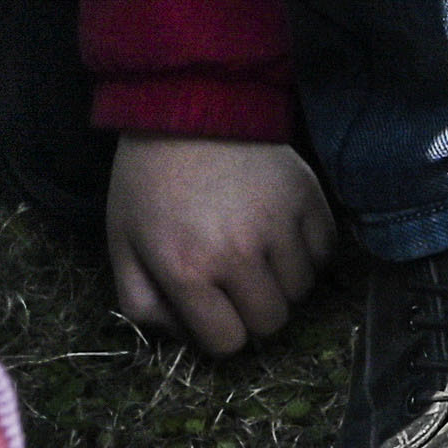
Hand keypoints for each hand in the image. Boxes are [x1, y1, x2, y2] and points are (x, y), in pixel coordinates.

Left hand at [105, 133, 335, 356]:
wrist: (188, 106)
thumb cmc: (148, 180)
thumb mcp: (122, 245)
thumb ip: (143, 304)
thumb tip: (184, 334)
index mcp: (186, 270)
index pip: (228, 342)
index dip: (220, 332)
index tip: (214, 311)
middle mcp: (238, 253)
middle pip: (271, 321)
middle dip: (253, 312)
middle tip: (237, 285)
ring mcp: (279, 224)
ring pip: (302, 291)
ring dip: (282, 283)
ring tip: (259, 254)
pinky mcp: (308, 197)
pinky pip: (325, 252)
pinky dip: (308, 252)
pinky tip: (283, 235)